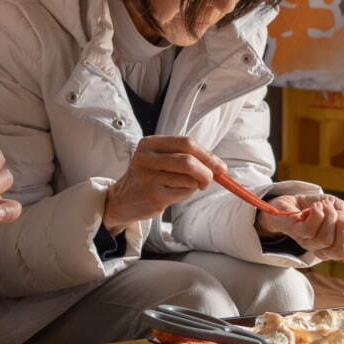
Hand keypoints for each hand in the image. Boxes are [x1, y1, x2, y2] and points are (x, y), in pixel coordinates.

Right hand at [102, 135, 226, 232]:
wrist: (123, 200)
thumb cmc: (150, 177)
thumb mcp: (162, 159)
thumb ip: (187, 157)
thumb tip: (220, 168)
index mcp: (149, 144)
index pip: (186, 143)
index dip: (208, 155)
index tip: (221, 167)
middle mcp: (146, 158)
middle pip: (188, 161)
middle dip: (206, 172)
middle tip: (209, 180)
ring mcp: (148, 177)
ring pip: (188, 179)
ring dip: (194, 185)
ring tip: (181, 186)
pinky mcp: (153, 196)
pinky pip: (182, 193)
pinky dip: (185, 194)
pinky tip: (172, 194)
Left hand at [256, 188, 343, 272]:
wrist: (289, 201)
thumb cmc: (316, 207)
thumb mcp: (339, 208)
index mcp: (338, 246)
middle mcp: (324, 250)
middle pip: (340, 252)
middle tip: (340, 215)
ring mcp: (309, 243)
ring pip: (325, 239)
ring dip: (330, 217)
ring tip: (325, 206)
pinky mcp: (296, 233)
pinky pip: (310, 230)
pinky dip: (317, 214)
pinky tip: (316, 207)